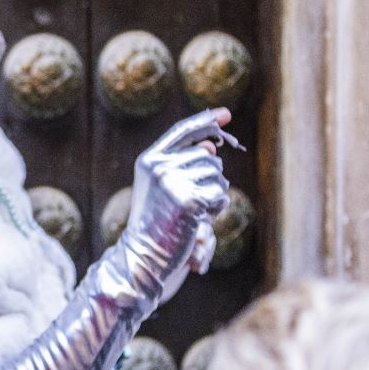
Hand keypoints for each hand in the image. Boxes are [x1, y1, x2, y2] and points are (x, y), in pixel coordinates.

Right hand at [125, 109, 233, 297]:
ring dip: (214, 195)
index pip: (182, 131)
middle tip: (193, 203)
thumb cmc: (157, 223)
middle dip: (210, 179)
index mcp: (150, 159)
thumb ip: (184, 164)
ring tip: (194, 213)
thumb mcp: (165, 188)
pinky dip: (216, 210)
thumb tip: (213, 145)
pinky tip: (198, 221)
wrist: (143, 254)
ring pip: (217, 175)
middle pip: (208, 157)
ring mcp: (172, 181)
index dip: (205, 121)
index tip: (226, 115)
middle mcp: (159, 165)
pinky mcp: (188, 200)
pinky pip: (220, 196)